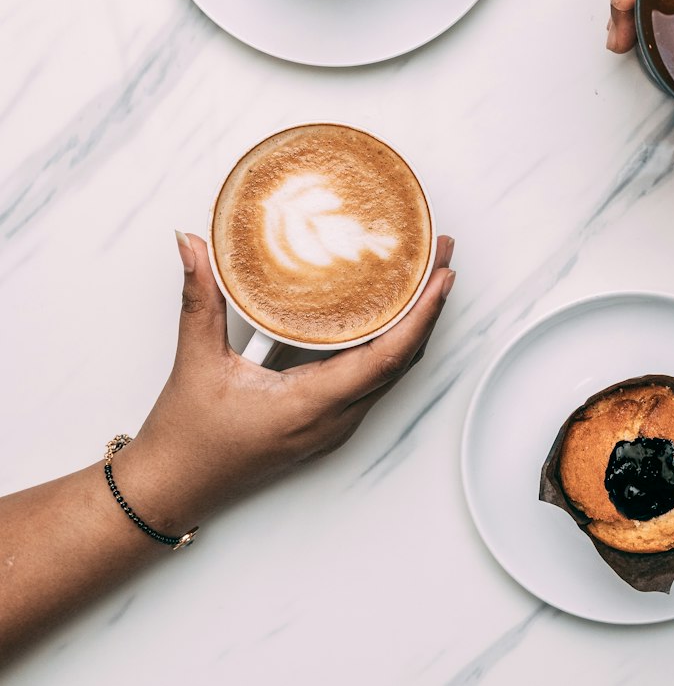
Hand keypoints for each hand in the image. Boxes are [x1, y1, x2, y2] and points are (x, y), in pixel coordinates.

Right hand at [113, 232, 455, 531]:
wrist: (171, 491)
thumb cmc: (185, 439)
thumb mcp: (194, 360)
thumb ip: (199, 296)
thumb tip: (193, 243)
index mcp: (310, 405)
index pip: (387, 357)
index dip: (422, 314)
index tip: (442, 274)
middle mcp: (333, 420)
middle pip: (403, 361)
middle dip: (429, 307)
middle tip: (441, 254)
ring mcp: (333, 426)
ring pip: (392, 373)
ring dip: (415, 325)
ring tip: (426, 275)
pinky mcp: (325, 425)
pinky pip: (373, 381)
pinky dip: (392, 345)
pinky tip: (391, 314)